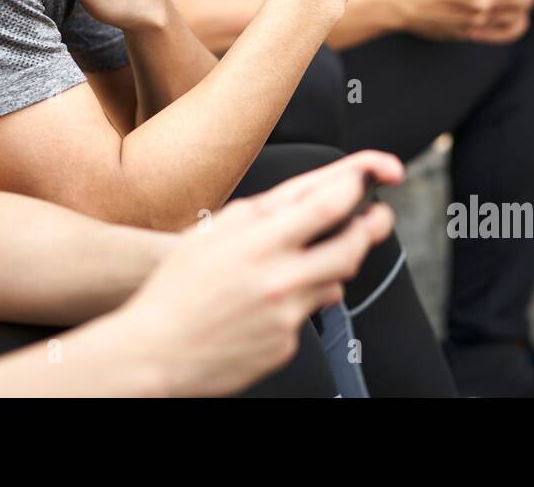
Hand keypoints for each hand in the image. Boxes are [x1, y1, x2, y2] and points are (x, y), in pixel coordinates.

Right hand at [117, 150, 403, 396]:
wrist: (155, 353)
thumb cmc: (175, 289)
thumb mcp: (210, 233)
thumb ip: (259, 214)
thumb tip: (303, 199)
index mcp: (257, 243)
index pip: (326, 206)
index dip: (356, 187)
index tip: (366, 181)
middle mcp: (279, 279)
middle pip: (350, 248)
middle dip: (372, 227)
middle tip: (378, 215)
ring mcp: (286, 316)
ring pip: (335, 283)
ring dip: (334, 267)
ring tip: (310, 259)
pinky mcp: (286, 345)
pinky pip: (308, 317)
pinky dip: (298, 304)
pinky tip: (266, 304)